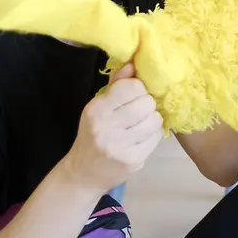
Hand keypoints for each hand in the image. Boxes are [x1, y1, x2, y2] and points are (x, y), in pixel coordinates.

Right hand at [63, 63, 163, 193]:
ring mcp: (119, 145)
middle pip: (147, 103)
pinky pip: (156, 138)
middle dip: (147, 105)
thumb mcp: (99, 107)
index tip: (135, 96)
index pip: (132, 87)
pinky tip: (141, 139)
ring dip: (152, 121)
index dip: (139, 89)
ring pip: (155, 120)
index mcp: (97, 108)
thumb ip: (117, 84)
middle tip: (139, 113)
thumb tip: (133, 63)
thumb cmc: (94, 134)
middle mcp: (105, 126)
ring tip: (141, 126)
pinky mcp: (131, 160)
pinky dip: (153, 136)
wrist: (82, 174)